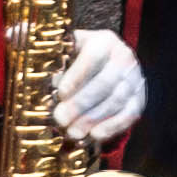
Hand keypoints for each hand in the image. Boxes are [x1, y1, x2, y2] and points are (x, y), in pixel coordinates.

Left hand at [52, 28, 146, 145]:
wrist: (109, 64)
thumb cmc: (80, 58)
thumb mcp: (68, 50)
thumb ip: (53, 58)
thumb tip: (38, 63)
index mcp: (104, 41)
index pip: (93, 57)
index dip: (77, 76)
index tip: (61, 93)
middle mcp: (124, 57)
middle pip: (104, 83)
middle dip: (81, 104)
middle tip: (60, 119)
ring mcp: (134, 79)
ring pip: (115, 101)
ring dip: (93, 119)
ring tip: (72, 132)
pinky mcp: (139, 99)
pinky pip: (129, 114)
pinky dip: (112, 126)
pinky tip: (95, 135)